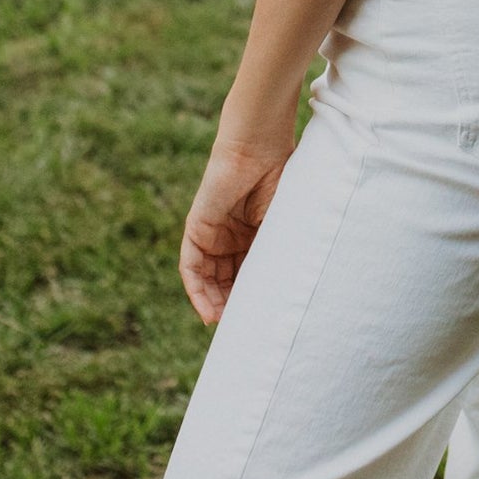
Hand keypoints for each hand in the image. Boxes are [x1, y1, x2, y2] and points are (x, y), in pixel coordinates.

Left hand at [179, 125, 295, 324]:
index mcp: (255, 235)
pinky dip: (197, 289)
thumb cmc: (280, 180)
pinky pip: (190, 266)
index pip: (249, 274)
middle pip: (227, 280)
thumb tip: (288, 296)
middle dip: (231, 305)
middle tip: (240, 330)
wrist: (259, 148)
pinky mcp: (195, 229)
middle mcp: (232, 237)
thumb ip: (278, 254)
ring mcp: (213, 234)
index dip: (251, 298)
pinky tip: (207, 309)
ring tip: (224, 324)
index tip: (259, 322)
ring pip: (208, 278)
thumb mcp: (282, 226)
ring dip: (213, 303)